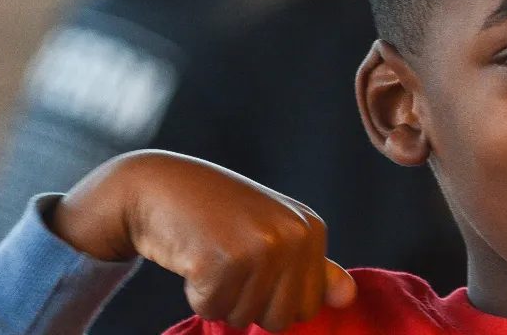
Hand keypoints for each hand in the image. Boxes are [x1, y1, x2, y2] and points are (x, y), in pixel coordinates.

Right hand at [52, 151, 356, 331]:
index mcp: (310, 230)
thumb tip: (348, 297)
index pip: (307, 308)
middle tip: (227, 261)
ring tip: (209, 255)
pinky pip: (211, 310)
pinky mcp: (222, 259)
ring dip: (219, 298)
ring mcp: (259, 246)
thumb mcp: (272, 232)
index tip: (251, 261)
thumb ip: (311, 268)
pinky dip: (195, 294)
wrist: (157, 186)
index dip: (271, 297)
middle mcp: (292, 236)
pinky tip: (192, 256)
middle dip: (246, 303)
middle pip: (279, 321)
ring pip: (242, 319)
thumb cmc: (216, 214)